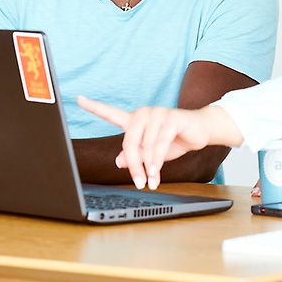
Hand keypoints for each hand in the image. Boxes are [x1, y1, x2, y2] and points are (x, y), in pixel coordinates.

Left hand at [77, 97, 241, 189]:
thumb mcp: (152, 153)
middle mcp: (144, 114)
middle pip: (129, 141)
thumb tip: (120, 161)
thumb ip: (136, 156)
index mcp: (135, 120)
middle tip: (138, 182)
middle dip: (133, 165)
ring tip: (152, 180)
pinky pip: (159, 142)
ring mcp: (158, 114)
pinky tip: (157, 170)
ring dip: (148, 166)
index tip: (79, 99)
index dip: (94, 107)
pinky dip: (157, 159)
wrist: (202, 131)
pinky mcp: (172, 118)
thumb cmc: (176, 140)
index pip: (111, 113)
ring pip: (145, 145)